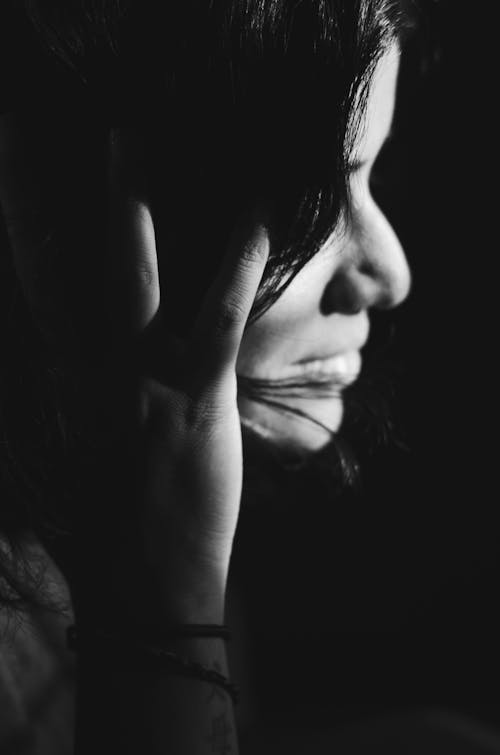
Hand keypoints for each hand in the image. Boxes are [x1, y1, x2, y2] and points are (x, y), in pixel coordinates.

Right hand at [0, 117, 269, 626]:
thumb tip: (87, 357)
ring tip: (132, 136)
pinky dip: (234, 268)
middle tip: (63, 129)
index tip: (31, 179)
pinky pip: (213, 321)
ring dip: (128, 202)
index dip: (30, 228)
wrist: (142, 590)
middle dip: (53, 193)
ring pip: (129, 275)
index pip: (41, 287)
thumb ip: (85, 398)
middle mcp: (86, 370)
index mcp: (63, 382)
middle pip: (61, 264)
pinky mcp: (191, 402)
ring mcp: (136, 381)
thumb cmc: (112, 529)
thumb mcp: (86, 456)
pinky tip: (255, 220)